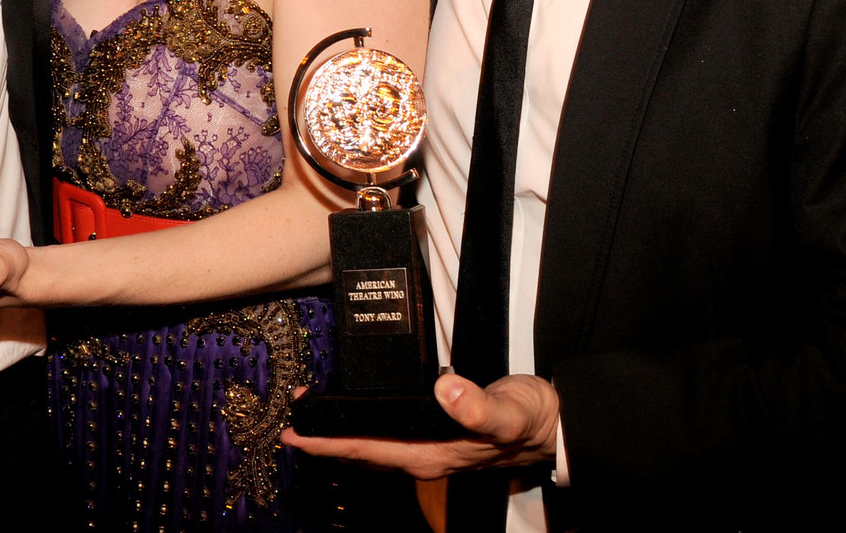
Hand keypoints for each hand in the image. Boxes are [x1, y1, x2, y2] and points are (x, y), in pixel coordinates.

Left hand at [282, 371, 559, 479]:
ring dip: (342, 434)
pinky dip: (365, 425)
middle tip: (291, 426)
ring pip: (374, 444)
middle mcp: (424, 454)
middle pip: (362, 450)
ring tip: (313, 421)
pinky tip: (358, 416)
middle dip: (325, 441)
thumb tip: (445, 390)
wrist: (553, 427)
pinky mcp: (436, 434)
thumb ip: (479, 405)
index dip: (329, 444)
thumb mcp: (509, 411)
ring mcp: (429, 447)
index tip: (294, 437)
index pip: (368, 449)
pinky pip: (389, 434)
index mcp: (432, 451)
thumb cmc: (531, 420)